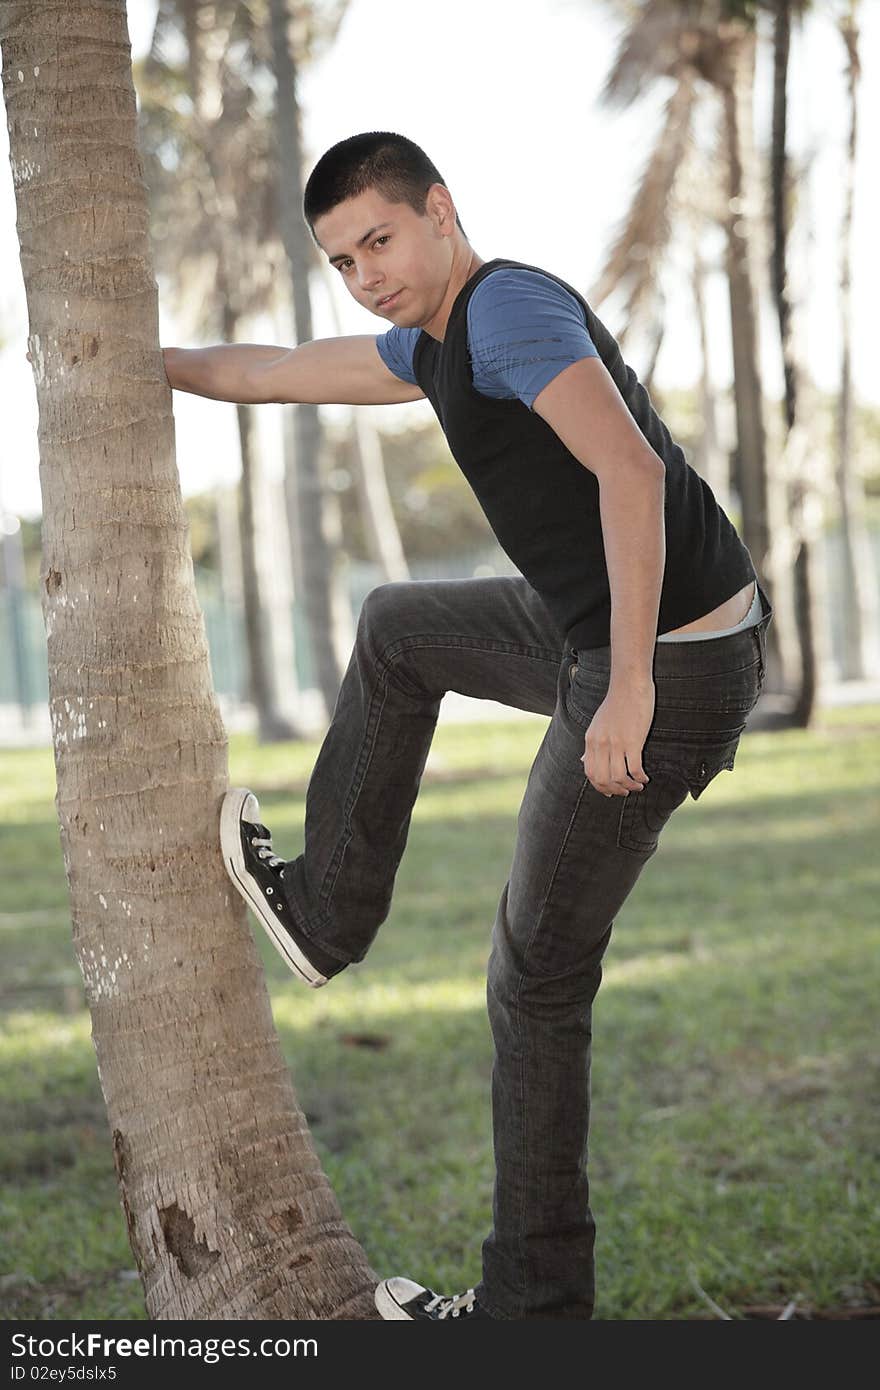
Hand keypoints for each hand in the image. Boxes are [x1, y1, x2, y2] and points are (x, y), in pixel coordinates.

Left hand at [581, 681, 653, 796]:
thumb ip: (591, 744)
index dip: (600, 786)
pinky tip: (645, 778)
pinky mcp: (632, 741)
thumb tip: (583, 760)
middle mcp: (600, 744)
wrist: (629, 685)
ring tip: (638, 786)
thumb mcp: (597, 724)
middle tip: (626, 791)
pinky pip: (634, 768)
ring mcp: (616, 743)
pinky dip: (640, 778)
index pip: (590, 772)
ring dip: (629, 787)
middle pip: (603, 779)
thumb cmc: (616, 703)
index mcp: (591, 740)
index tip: (611, 791)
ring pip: (619, 778)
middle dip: (615, 790)